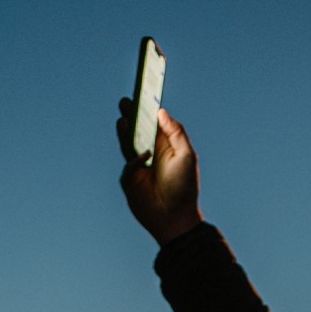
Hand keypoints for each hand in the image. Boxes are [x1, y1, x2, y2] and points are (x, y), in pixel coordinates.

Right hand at [116, 99, 203, 245]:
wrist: (174, 218)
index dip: (148, 109)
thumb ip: (176, 132)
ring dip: (124, 132)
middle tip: (125, 102)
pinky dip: (134, 162)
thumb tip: (162, 112)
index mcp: (166, 145)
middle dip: (131, 116)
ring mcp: (139, 166)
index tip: (142, 93)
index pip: (154, 123)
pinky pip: (127, 167)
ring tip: (123, 118)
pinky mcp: (130, 180)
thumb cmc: (184, 187)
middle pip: (137, 130)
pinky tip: (143, 159)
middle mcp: (151, 153)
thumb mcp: (187, 155)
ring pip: (127, 144)